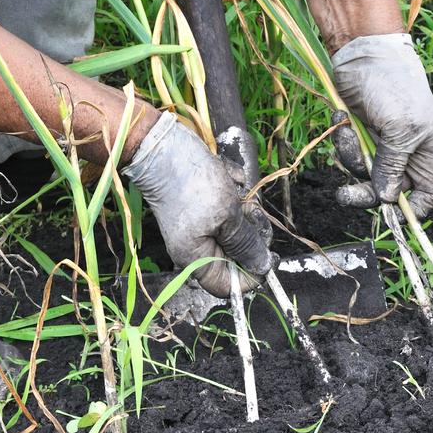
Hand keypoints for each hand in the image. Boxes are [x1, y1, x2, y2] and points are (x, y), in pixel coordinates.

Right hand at [122, 115, 273, 296]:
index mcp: (196, 259)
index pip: (228, 286)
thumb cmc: (191, 183)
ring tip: (235, 191)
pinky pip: (232, 209)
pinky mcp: (206, 208)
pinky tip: (228, 180)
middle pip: (238, 256)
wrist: (162, 147)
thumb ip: (246, 244)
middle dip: (250, 233)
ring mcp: (202, 227)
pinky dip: (235, 194)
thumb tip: (264, 266)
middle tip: (248, 212)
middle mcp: (197, 248)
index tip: (270, 255)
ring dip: (244, 209)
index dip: (252, 276)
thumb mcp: (227, 216)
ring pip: (239, 230)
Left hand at [330, 33, 432, 217]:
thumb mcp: (400, 130)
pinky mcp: (363, 134)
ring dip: (352, 157)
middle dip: (368, 191)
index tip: (392, 215)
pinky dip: (343, 141)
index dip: (414, 208)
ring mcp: (385, 143)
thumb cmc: (394, 85)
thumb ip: (394, 167)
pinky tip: (342, 120)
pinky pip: (351, 153)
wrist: (363, 51)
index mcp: (432, 149)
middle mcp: (411, 150)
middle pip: (392, 189)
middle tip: (346, 195)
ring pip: (367, 173)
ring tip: (346, 132)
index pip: (429, 192)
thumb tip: (387, 199)